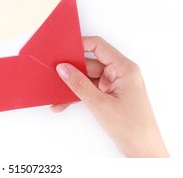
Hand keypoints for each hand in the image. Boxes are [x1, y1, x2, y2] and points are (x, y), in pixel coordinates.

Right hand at [53, 36, 168, 156]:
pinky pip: (89, 89)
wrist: (142, 151)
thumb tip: (63, 69)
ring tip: (56, 93)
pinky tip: (63, 103)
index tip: (63, 49)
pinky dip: (77, 95)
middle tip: (54, 73)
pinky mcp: (109, 95)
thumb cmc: (131, 127)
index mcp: (124, 69)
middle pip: (90, 63)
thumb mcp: (99, 104)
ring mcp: (114, 85)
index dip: (80, 44)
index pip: (98, 47)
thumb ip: (79, 84)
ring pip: (87, 78)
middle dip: (71, 70)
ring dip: (72, 87)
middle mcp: (120, 73)